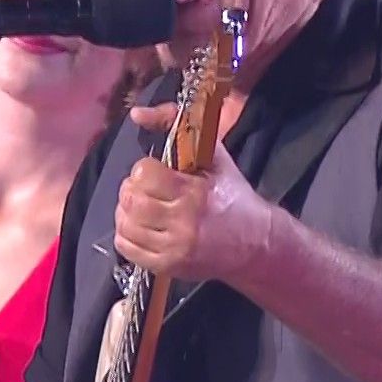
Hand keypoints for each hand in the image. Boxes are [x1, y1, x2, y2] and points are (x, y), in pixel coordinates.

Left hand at [114, 102, 274, 283]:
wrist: (255, 244)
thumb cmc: (232, 195)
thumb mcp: (213, 155)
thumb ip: (174, 124)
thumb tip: (135, 113)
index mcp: (194, 192)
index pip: (145, 174)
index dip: (145, 169)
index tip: (157, 172)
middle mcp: (182, 222)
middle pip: (131, 200)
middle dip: (133, 189)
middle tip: (146, 189)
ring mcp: (173, 248)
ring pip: (125, 224)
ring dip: (127, 211)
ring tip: (143, 206)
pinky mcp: (166, 267)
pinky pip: (126, 248)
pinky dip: (126, 233)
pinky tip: (142, 226)